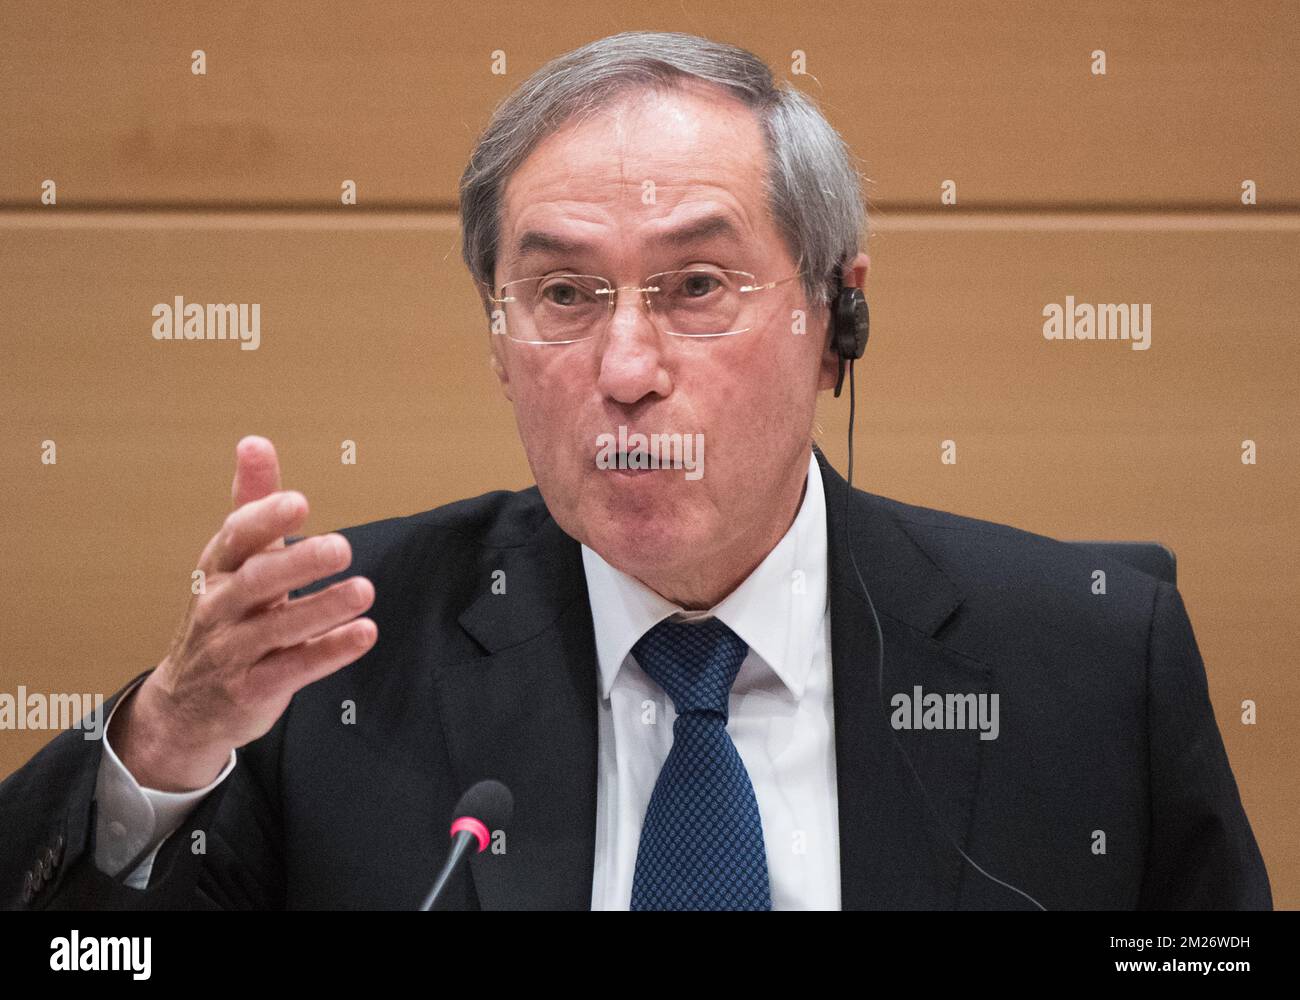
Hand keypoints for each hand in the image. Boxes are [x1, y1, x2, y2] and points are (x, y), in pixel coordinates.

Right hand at [110, 436, 376, 790]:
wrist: (186, 707)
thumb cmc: (224, 616)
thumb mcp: (233, 560)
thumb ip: (253, 503)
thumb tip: (255, 441)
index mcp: (218, 568)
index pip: (236, 537)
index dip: (265, 518)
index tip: (299, 501)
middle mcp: (220, 607)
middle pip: (256, 581)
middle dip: (297, 563)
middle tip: (341, 547)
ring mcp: (233, 652)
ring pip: (277, 629)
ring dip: (323, 608)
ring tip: (364, 589)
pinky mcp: (252, 690)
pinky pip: (292, 669)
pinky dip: (329, 652)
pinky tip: (364, 633)